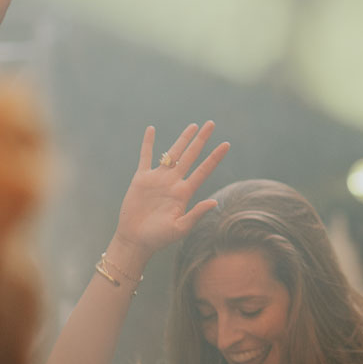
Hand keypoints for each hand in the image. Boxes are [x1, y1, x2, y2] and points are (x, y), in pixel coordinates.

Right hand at [108, 123, 229, 271]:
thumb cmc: (159, 238)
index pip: (203, 170)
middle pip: (190, 156)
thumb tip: (214, 202)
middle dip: (201, 140)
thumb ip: (196, 214)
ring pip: (172, 153)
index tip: (226, 144)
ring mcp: (158, 179)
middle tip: (211, 123)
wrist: (135, 240)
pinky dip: (148, 143)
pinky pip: (145, 157)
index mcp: (184, 193)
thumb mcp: (180, 228)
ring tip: (193, 126)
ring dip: (182, 139)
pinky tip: (152, 129)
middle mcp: (173, 182)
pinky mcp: (141, 179)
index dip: (215, 157)